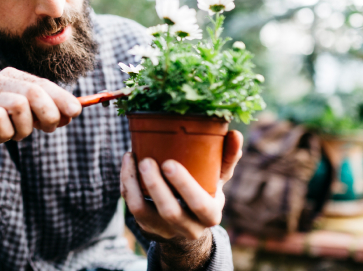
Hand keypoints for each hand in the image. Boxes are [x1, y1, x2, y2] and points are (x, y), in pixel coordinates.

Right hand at [0, 67, 81, 159]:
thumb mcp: (26, 119)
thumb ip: (47, 113)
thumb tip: (75, 111)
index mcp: (12, 77)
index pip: (43, 84)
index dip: (62, 98)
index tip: (76, 112)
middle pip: (34, 92)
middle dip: (49, 113)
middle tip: (50, 129)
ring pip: (19, 107)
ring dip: (24, 128)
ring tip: (15, 134)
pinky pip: (0, 120)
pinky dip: (5, 134)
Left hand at [121, 130, 242, 240]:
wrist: (188, 222)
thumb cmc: (205, 190)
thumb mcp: (219, 178)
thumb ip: (227, 158)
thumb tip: (235, 134)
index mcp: (210, 215)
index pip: (200, 206)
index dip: (184, 186)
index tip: (169, 163)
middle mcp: (187, 227)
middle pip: (170, 212)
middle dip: (156, 187)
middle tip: (147, 161)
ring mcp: (164, 229)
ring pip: (143, 212)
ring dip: (134, 185)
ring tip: (133, 158)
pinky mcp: (146, 225)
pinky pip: (131, 206)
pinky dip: (127, 184)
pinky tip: (128, 162)